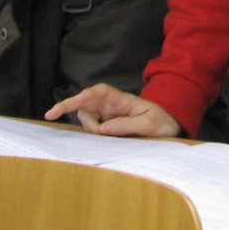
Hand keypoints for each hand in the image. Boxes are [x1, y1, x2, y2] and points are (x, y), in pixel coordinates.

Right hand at [46, 82, 181, 136]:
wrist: (170, 127)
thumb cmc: (162, 121)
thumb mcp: (148, 124)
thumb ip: (126, 125)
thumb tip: (102, 128)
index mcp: (122, 100)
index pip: (101, 91)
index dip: (87, 94)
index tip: (76, 100)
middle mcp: (112, 105)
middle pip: (86, 102)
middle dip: (71, 106)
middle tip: (58, 116)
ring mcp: (108, 115)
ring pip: (86, 116)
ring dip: (89, 127)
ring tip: (107, 136)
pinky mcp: (108, 125)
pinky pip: (92, 126)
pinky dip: (92, 132)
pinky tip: (103, 138)